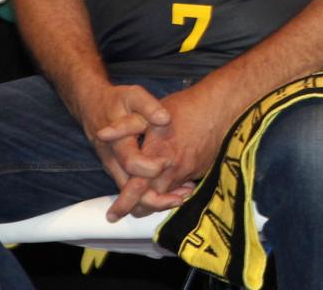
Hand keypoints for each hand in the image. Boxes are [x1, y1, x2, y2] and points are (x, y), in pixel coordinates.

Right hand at [71, 83, 172, 191]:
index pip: (132, 163)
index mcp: (117, 142)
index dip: (151, 167)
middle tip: (181, 198)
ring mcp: (113, 168)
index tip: (169, 162)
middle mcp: (112, 160)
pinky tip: (173, 193)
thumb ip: (148, 107)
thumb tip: (165, 119)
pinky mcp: (117, 170)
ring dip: (156, 200)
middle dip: (155, 199)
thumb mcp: (133, 96)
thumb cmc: (117, 100)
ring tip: (182, 198)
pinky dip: (151, 194)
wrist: (91, 106)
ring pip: (131, 194)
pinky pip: (132, 189)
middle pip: (130, 190)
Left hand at [106, 82, 233, 220]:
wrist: (220, 107)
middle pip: (151, 202)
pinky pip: (182, 189)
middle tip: (126, 209)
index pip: (136, 189)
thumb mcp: (151, 112)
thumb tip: (102, 134)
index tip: (112, 215)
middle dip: (138, 207)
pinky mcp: (200, 172)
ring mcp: (189, 173)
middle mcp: (173, 170)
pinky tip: (169, 185)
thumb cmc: (185, 107)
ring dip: (156, 200)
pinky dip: (172, 192)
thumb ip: (125, 126)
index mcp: (158, 156)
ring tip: (145, 198)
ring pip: (167, 197)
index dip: (123, 204)